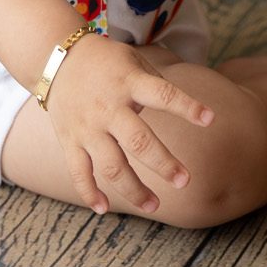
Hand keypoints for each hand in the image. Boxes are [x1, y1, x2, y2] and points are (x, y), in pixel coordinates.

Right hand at [45, 35, 213, 216]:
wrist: (56, 57)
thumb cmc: (106, 61)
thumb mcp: (133, 60)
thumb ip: (156, 84)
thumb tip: (182, 109)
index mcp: (128, 83)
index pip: (162, 94)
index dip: (187, 106)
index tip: (210, 119)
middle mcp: (108, 107)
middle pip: (138, 141)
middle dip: (163, 164)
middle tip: (185, 181)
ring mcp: (88, 127)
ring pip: (111, 165)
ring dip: (134, 189)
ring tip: (154, 205)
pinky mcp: (70, 140)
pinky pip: (78, 172)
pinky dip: (89, 193)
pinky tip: (104, 208)